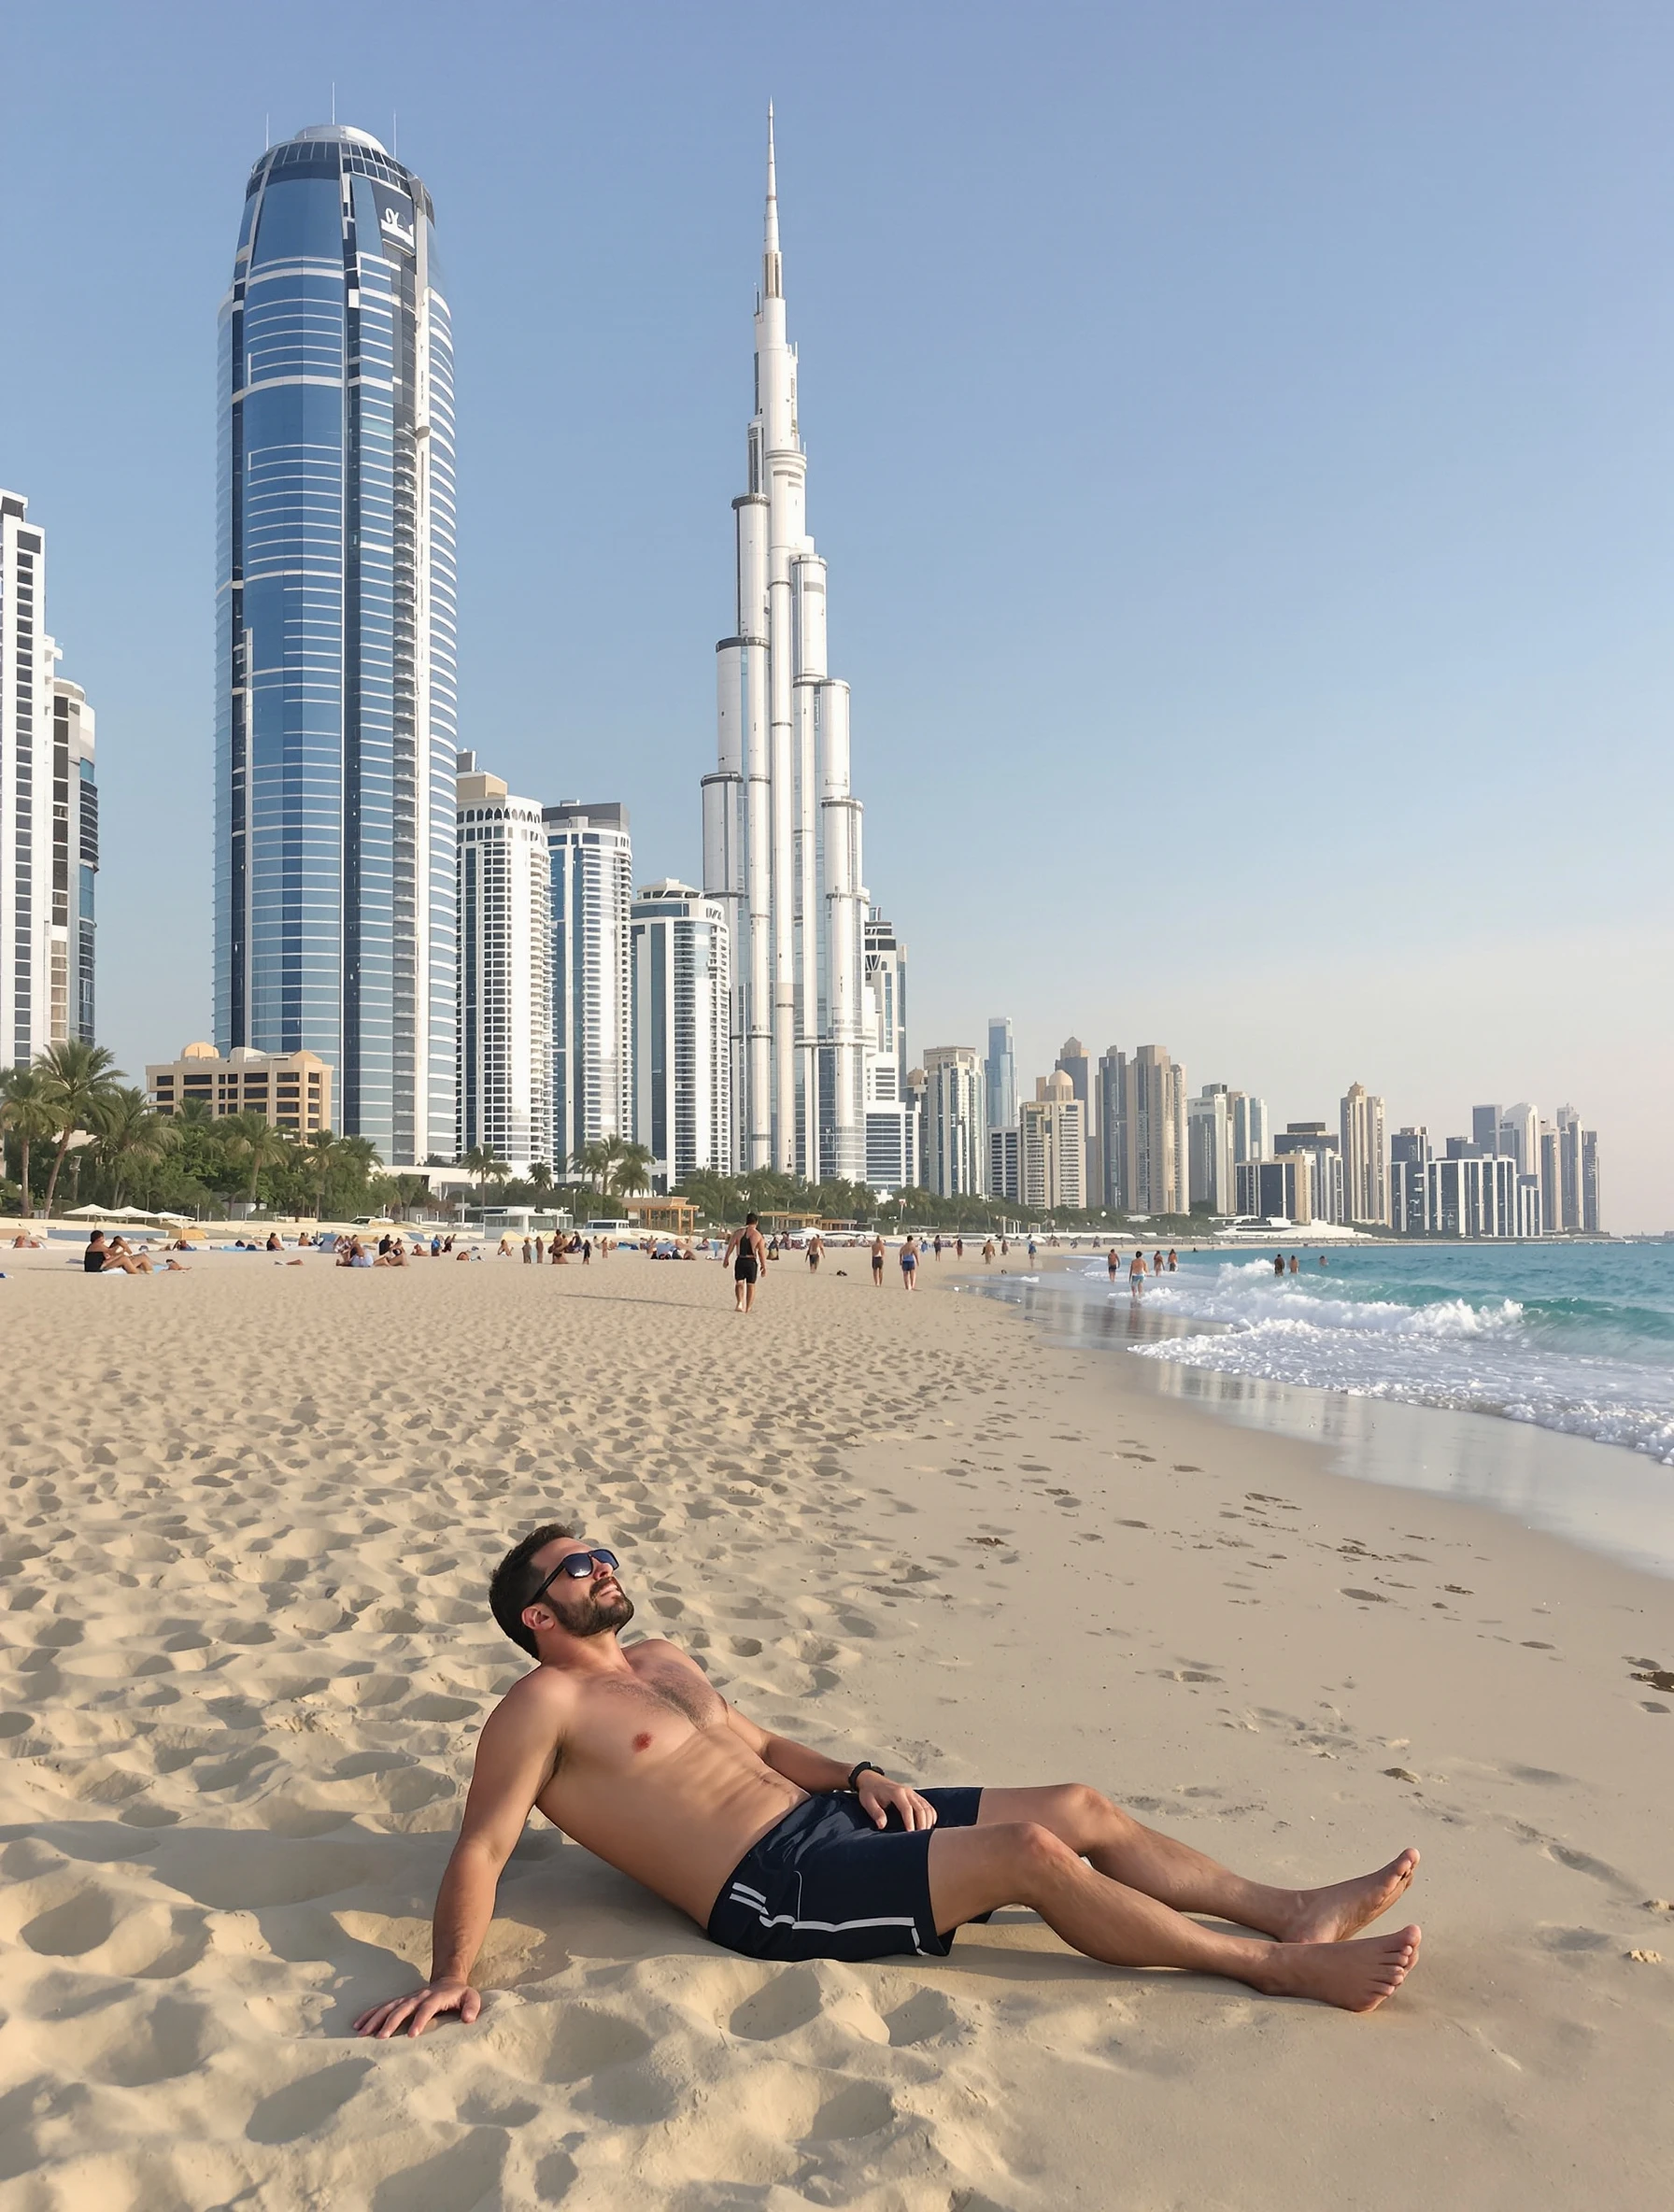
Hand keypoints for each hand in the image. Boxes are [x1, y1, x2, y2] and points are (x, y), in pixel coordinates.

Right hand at [353, 1979, 480, 2038]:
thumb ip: (472, 2007)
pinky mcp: (400, 2001)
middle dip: (392, 2022)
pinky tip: (358, 2024)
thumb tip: (468, 2019)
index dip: (420, 2020)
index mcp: (435, 1997)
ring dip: (375, 2019)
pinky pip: (383, 2007)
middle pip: (403, 2008)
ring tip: (363, 2033)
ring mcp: (407, 1998)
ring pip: (389, 2007)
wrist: (448, 1981)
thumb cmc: (460, 1995)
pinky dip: (370, 2014)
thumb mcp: (471, 1997)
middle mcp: (418, 1997)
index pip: (427, 2008)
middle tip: (381, 2038)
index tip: (412, 2035)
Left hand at [856, 1774, 937, 1830]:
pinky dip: (930, 1816)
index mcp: (896, 1792)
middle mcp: (907, 1791)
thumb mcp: (868, 1802)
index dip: (910, 1823)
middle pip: (921, 1809)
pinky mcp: (915, 1795)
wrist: (871, 1779)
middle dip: (922, 1825)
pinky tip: (928, 1826)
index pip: (907, 1809)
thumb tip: (882, 1825)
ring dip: (928, 1822)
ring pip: (927, 1807)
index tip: (911, 1835)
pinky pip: (928, 1806)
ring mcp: (913, 1793)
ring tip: (925, 1836)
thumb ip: (876, 1813)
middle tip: (920, 1840)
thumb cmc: (869, 1792)